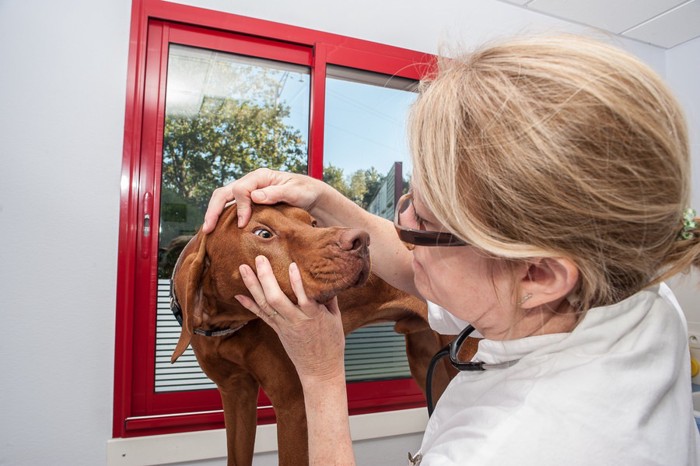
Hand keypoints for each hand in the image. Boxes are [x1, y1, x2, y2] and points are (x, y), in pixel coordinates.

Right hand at [203, 168, 324, 232]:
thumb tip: (255, 196)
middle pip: (224, 193)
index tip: (243, 224)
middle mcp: (251, 182)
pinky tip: (219, 231)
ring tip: (208, 231)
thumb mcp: (295, 192)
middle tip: (208, 229)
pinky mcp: (250, 202)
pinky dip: (222, 217)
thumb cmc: (305, 191)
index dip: (240, 207)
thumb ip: (276, 193)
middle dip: (213, 210)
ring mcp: (249, 191)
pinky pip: (231, 207)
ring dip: (214, 214)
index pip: (241, 189)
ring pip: (224, 199)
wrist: (311, 195)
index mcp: (260, 177)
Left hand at [234, 255, 345, 383]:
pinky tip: (239, 294)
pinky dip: (250, 304)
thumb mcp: (336, 319)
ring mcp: (284, 326)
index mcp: (314, 317)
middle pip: (277, 299)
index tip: (292, 264)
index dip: (298, 282)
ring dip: (253, 286)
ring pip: (265, 305)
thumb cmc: (331, 344)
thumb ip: (329, 298)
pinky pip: (262, 315)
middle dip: (266, 278)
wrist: (320, 370)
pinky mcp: (277, 330)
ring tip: (243, 269)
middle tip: (259, 259)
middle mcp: (296, 321)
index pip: (305, 298)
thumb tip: (326, 278)